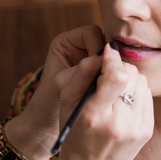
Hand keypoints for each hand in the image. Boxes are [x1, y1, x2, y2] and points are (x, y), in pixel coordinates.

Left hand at [7, 26, 105, 159]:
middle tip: (109, 80)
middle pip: (106, 44)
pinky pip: (114, 71)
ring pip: (113, 58)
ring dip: (114, 71)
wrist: (45, 126)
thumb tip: (109, 58)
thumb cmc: (47, 104)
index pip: (92, 33)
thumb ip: (84, 69)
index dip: (98, 49)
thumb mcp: (64, 84)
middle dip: (109, 61)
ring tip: (111, 88)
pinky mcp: (98, 75)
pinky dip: (115, 80)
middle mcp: (79, 48)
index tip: (98, 71)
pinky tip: (114, 92)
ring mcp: (90, 61)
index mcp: (65, 42)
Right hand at [54, 44, 153, 159]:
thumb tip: (106, 51)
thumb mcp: (67, 103)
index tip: (108, 53)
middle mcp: (120, 123)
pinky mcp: (147, 131)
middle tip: (109, 72)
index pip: (117, 76)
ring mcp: (137, 128)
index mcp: (95, 115)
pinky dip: (137, 93)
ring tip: (115, 89)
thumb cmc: (73, 132)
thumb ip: (83, 73)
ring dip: (130, 80)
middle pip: (132, 76)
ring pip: (142, 84)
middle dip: (121, 68)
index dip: (113, 59)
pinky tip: (124, 102)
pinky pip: (147, 97)